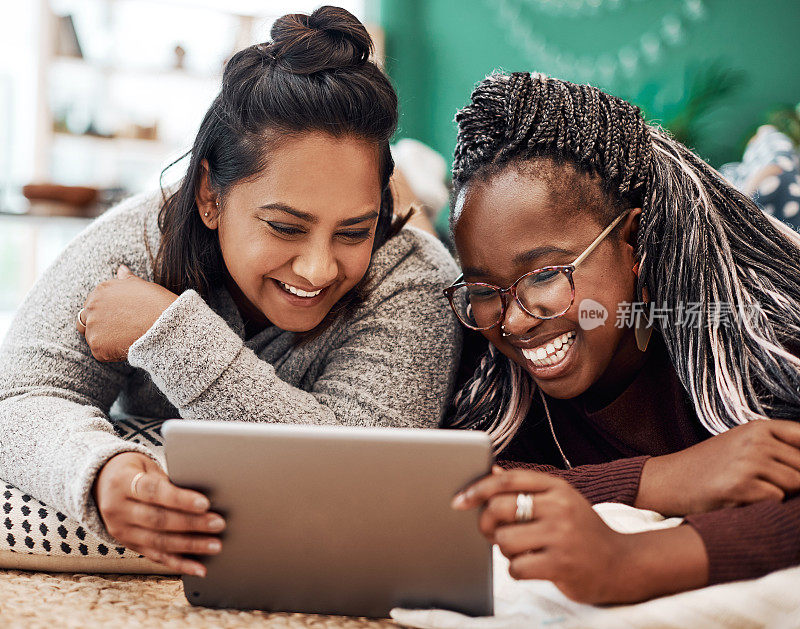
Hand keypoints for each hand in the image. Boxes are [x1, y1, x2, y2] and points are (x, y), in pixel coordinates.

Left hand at [77, 265, 177, 361]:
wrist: (167, 326)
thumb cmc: (158, 304)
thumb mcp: (143, 286)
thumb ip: (127, 279)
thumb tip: (121, 269)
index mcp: (101, 290)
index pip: (93, 303)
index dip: (107, 312)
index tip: (120, 318)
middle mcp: (92, 306)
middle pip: (85, 319)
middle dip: (99, 325)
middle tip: (120, 330)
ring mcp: (93, 327)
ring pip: (92, 337)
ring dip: (105, 340)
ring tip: (126, 339)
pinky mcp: (97, 347)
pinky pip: (100, 353)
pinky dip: (111, 353)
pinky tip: (128, 347)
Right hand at [93, 452, 225, 575]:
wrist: (101, 482)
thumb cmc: (134, 470)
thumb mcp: (146, 466)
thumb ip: (168, 480)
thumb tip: (202, 497)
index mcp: (122, 483)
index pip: (153, 492)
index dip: (180, 499)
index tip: (205, 503)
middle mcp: (117, 509)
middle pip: (158, 519)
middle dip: (191, 524)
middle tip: (218, 524)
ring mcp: (121, 530)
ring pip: (158, 541)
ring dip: (190, 546)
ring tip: (214, 545)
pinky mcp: (128, 544)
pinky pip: (155, 556)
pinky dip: (179, 563)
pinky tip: (198, 568)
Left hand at [452, 469, 707, 603]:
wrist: (622, 564)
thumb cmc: (582, 531)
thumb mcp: (560, 500)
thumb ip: (527, 488)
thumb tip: (492, 471)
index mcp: (557, 487)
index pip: (508, 480)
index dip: (479, 488)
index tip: (459, 500)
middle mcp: (559, 507)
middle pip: (499, 508)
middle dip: (486, 523)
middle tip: (490, 532)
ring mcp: (561, 536)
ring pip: (504, 540)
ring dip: (506, 550)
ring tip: (523, 550)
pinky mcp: (560, 565)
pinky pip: (516, 567)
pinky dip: (517, 570)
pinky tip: (533, 566)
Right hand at [637, 419, 799, 515]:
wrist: (671, 479)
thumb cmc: (710, 465)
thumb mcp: (743, 444)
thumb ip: (778, 448)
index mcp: (758, 428)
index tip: (792, 469)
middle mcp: (755, 441)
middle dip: (796, 482)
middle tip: (768, 485)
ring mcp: (747, 462)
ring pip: (795, 484)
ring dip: (782, 494)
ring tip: (757, 492)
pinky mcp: (739, 486)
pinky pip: (776, 499)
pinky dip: (766, 505)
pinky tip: (745, 499)